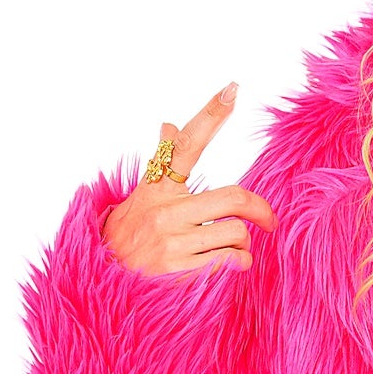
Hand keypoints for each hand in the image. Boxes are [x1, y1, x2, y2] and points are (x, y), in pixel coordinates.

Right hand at [100, 85, 277, 275]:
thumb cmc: (127, 238)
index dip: (210, 115)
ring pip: (237, 233)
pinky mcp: (180, 271)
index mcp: (157, 189)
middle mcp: (164, 212)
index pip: (185, 145)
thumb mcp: (140, 198)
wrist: (105, 284)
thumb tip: (167, 123)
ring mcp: (172, 242)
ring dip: (242, 244)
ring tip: (223, 249)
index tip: (232, 89)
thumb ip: (160, 164)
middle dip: (260, 210)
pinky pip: (233, 261)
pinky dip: (237, 264)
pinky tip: (220, 268)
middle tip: (268, 221)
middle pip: (234, 197)